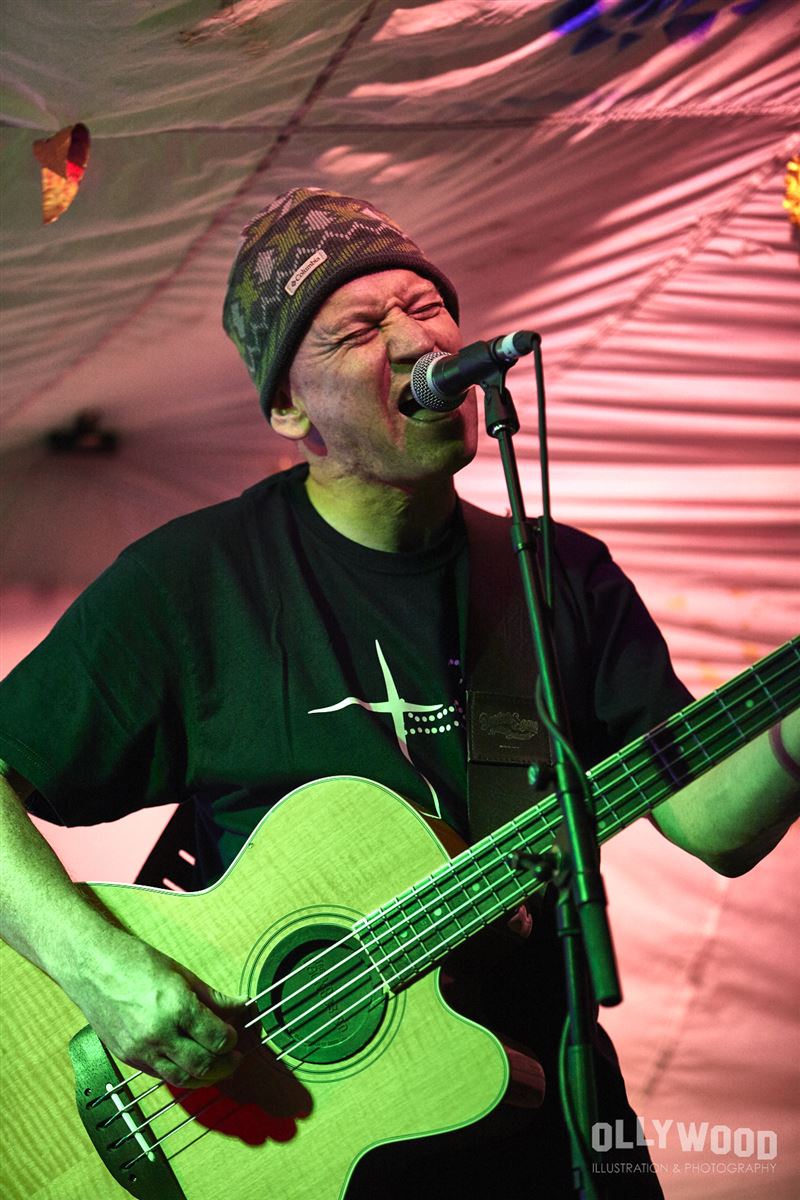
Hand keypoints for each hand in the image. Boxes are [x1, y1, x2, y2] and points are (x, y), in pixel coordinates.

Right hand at [61, 929, 256, 1088]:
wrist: (92, 967)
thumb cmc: (136, 962)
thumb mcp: (182, 974)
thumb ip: (213, 997)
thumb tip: (241, 1006)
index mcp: (176, 1007)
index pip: (217, 1039)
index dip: (232, 1040)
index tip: (236, 1035)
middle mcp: (159, 1033)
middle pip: (204, 1065)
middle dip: (226, 1064)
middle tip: (235, 1056)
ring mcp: (141, 1049)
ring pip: (183, 1079)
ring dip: (206, 1077)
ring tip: (217, 1065)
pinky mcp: (127, 1057)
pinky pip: (161, 1075)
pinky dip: (181, 1074)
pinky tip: (190, 1063)